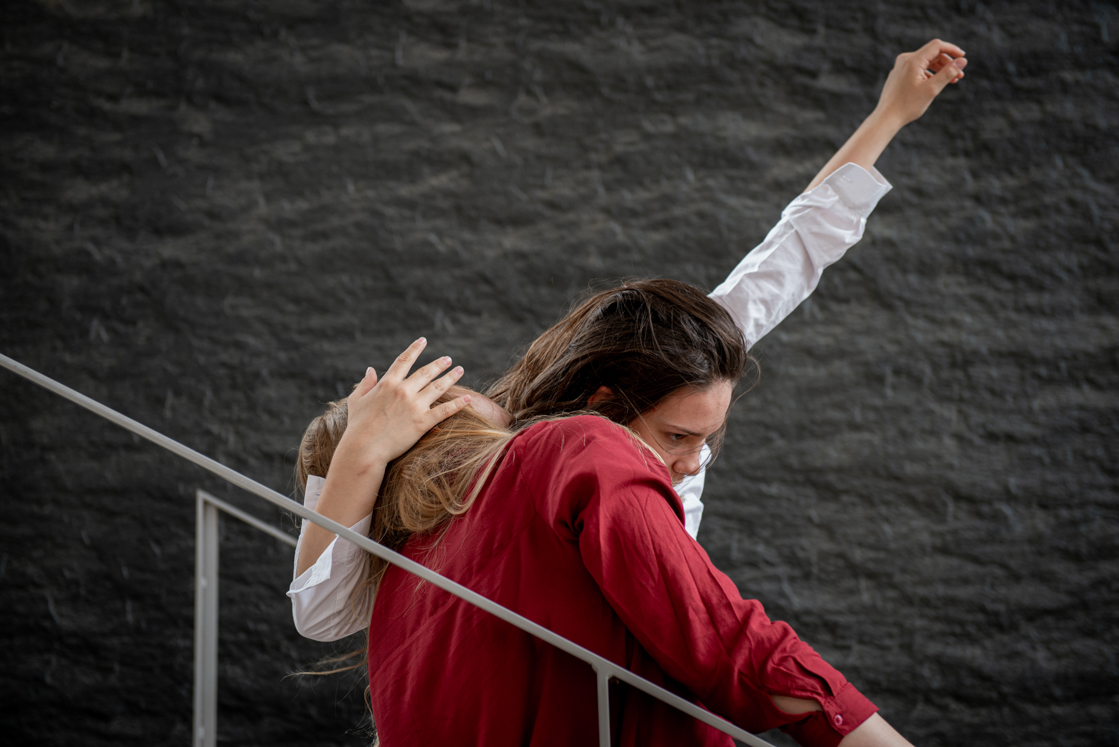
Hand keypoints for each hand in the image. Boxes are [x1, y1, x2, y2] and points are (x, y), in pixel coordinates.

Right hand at [340, 337, 470, 466]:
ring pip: (438, 387)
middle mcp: (403, 390)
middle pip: (426, 372)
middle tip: (449, 359)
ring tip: (460, 370)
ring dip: (451, 377)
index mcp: (387, 383)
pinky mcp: (423, 422)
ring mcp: (414, 405)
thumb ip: (365, 383)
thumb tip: (371, 369)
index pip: (404, 361)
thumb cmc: (357, 427)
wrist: (364, 449)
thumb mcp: (357, 400)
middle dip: (439, 364)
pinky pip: (445, 410)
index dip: (415, 349)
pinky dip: (458, 403)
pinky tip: (467, 398)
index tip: (423, 340)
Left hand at [874, 39, 967, 127]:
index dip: (952, 49)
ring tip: (952, 80)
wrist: (886, 118)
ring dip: (940, 69)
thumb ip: (948, 73)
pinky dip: (929, 74)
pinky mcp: (899, 74)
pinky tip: (936, 83)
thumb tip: (963, 60)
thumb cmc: (908, 105)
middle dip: (948, 63)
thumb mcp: (932, 89)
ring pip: (925, 62)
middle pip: (932, 54)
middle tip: (960, 75)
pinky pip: (918, 69)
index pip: (937, 46)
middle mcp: (905, 60)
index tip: (963, 58)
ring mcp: (901, 67)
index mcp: (912, 60)